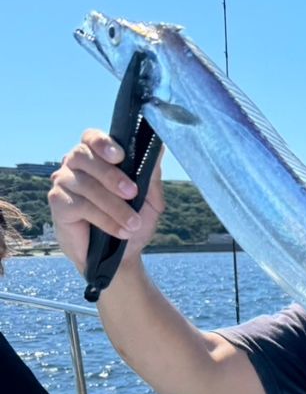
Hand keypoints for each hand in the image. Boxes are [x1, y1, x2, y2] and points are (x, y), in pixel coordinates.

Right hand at [48, 129, 164, 273]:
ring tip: (133, 224)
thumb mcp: (149, 199)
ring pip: (86, 185)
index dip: (103, 143)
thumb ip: (151, 175)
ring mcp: (64, 182)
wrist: (121, 256)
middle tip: (132, 193)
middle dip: (111, 175)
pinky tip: (120, 232)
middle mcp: (76, 164)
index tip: (120, 155)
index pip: (92, 137)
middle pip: (85, 156)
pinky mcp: (58, 203)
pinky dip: (105, 220)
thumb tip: (158, 148)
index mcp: (97, 157)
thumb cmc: (132, 221)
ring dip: (114, 206)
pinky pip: (80, 205)